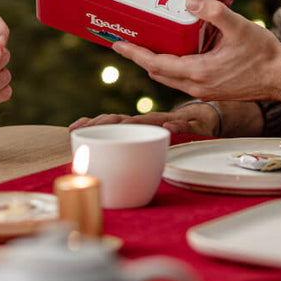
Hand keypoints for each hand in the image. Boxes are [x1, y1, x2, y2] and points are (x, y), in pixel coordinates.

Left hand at [69, 106, 219, 136]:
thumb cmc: (174, 131)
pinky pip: (183, 125)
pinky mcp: (190, 124)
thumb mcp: (151, 140)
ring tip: (118, 125)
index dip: (91, 123)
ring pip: (148, 121)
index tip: (72, 128)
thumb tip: (106, 163)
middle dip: (102, 122)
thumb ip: (132, 149)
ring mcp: (168, 120)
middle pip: (122, 119)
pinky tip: (169, 130)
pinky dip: (175, 127)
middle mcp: (149, 120)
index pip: (110, 121)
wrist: (208, 117)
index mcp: (138, 125)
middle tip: (85, 128)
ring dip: (133, 123)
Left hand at [111, 0, 280, 113]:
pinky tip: (171, 53)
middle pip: (157, 73)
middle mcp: (197, 86)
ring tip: (141, 46)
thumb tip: (190, 1)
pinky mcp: (211, 89)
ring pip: (168, 77)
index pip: (157, 64)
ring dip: (153, 63)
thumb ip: (214, 12)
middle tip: (123, 42)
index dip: (135, 54)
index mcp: (199, 73)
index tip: (118, 44)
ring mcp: (203, 90)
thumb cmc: (263, 54)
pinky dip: (169, 66)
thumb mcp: (239, 27)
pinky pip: (181, 79)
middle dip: (139, 58)